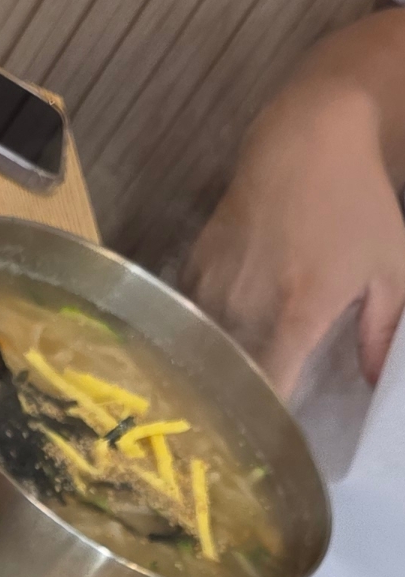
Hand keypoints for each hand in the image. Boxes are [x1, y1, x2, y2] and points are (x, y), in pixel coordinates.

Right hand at [186, 34, 404, 394]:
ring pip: (207, 347)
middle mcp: (248, 305)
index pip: (270, 387)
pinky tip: (215, 333)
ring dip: (217, 364)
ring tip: (224, 379)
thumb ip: (382, 331)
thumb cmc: (356, 201)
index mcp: (298, 312)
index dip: (267, 418)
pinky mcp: (196, 265)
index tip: (269, 439)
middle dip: (237, 396)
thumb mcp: (389, 264)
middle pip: (232, 374)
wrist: (306, 137)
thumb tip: (373, 385)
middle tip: (245, 416)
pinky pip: (193, 316)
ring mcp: (215, 284)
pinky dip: (203, 330)